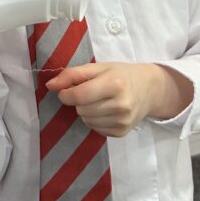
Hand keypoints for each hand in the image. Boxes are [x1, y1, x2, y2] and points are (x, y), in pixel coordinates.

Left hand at [45, 62, 178, 136]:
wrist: (149, 89)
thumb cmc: (121, 75)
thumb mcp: (98, 68)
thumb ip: (72, 74)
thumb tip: (50, 85)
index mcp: (115, 84)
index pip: (78, 96)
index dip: (66, 94)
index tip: (66, 90)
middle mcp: (121, 105)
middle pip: (81, 109)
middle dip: (79, 101)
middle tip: (92, 92)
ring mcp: (123, 121)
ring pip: (86, 120)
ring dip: (86, 111)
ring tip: (100, 101)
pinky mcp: (121, 132)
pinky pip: (95, 129)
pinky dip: (95, 120)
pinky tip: (106, 111)